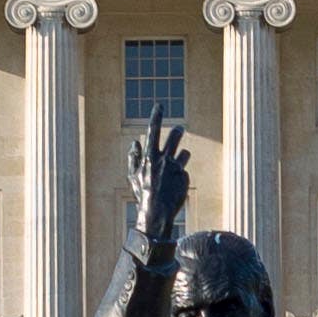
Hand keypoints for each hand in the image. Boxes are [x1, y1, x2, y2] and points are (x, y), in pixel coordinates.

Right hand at [126, 112, 189, 247]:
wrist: (156, 212)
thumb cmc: (142, 193)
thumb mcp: (133, 175)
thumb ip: (133, 157)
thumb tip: (134, 142)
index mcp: (149, 156)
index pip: (153, 131)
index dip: (156, 116)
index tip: (159, 105)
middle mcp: (163, 158)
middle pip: (174, 136)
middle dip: (177, 131)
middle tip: (179, 129)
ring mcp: (175, 167)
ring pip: (184, 153)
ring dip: (181, 158)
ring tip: (174, 170)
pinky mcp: (184, 176)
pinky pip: (184, 172)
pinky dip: (179, 178)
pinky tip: (174, 188)